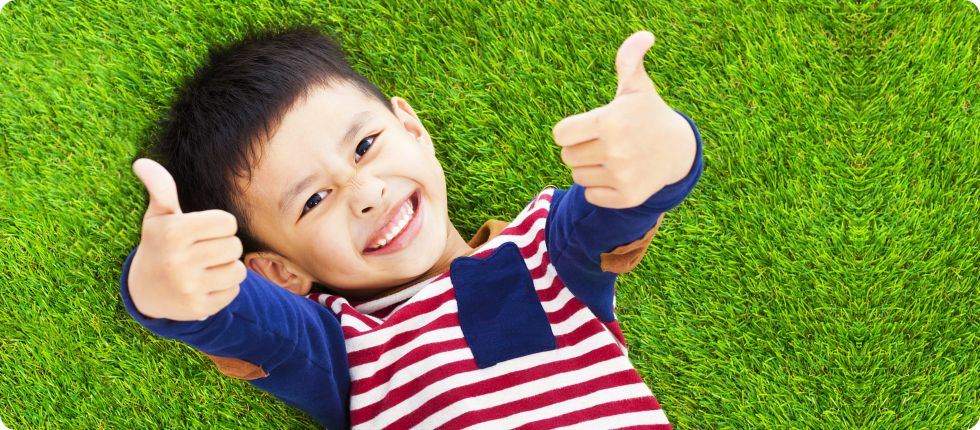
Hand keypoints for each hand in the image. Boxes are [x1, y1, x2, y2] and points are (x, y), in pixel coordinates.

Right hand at [127, 158, 245, 320]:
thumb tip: (142, 162)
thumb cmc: (160, 244)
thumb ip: (160, 188)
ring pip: (238, 270)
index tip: (203, 231)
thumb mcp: (158, 216)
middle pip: (235, 246)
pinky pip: (234, 291)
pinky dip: (224, 288)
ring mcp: (188, 288)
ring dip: (227, 267)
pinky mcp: (199, 309)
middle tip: (203, 251)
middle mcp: (178, 262)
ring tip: (205, 268)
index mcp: (172, 233)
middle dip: (224, 246)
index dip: (220, 225)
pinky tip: (204, 286)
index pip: (228, 222)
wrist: (145, 292)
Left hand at [552, 31, 696, 208]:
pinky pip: (591, 196)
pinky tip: (619, 175)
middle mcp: (615, 150)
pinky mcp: (627, 197)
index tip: (589, 127)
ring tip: (613, 158)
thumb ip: (629, 60)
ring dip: (589, 168)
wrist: (678, 151)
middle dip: (580, 149)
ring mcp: (622, 175)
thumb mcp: (636, 87)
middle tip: (604, 143)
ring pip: (577, 176)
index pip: (560, 134)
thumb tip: (643, 36)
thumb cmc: (647, 115)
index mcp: (610, 121)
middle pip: (567, 156)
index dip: (571, 131)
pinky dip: (600, 189)